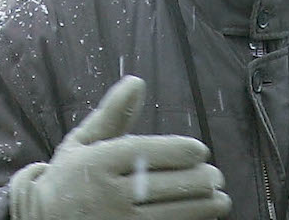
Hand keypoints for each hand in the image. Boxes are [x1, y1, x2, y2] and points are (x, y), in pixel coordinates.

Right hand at [9, 75, 231, 219]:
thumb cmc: (68, 180)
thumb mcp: (82, 144)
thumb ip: (112, 115)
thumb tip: (137, 82)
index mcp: (99, 163)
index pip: (145, 153)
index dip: (179, 151)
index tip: (200, 151)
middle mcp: (108, 194)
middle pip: (164, 185)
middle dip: (199, 180)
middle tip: (215, 176)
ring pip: (171, 214)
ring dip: (202, 207)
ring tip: (219, 198)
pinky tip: (203, 218)